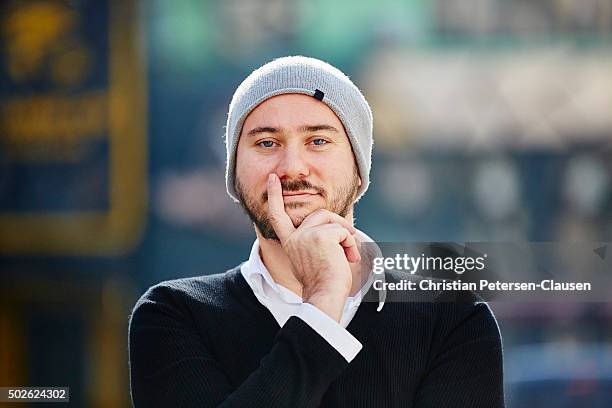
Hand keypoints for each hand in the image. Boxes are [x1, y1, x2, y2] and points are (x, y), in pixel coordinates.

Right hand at [267, 173, 360, 321]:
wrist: (325, 295)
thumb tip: (331, 233)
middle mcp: (295, 236)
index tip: (272, 178)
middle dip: (338, 224)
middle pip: (320, 214)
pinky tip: (349, 258)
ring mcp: (307, 235)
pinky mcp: (321, 236)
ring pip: (333, 220)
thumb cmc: (322, 283)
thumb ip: (310, 242)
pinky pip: (343, 231)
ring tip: (348, 254)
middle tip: (348, 243)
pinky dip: (351, 244)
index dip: (274, 195)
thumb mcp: (308, 259)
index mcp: (289, 242)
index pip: (278, 215)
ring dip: (346, 235)